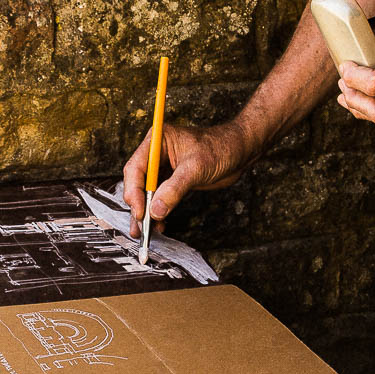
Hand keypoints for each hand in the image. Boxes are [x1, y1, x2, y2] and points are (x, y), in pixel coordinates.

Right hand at [121, 120, 254, 234]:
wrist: (240, 151)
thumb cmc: (221, 149)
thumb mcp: (196, 168)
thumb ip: (175, 189)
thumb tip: (156, 211)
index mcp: (157, 141)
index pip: (136, 168)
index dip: (135, 192)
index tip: (140, 212)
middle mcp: (156, 154)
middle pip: (138, 182)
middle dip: (138, 205)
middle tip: (139, 227)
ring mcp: (164, 168)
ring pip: (147, 193)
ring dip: (146, 213)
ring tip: (144, 233)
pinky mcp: (173, 180)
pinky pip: (159, 198)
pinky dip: (158, 212)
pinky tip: (159, 225)